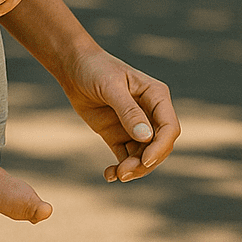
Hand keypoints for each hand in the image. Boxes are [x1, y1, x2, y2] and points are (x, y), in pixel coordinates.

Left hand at [62, 47, 180, 181]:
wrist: (72, 66)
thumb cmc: (94, 68)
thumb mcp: (110, 86)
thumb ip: (127, 110)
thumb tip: (145, 137)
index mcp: (155, 96)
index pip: (169, 127)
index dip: (161, 146)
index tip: (146, 159)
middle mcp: (149, 113)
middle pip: (158, 146)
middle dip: (146, 162)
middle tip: (126, 172)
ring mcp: (134, 126)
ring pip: (143, 155)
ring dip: (134, 168)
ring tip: (117, 174)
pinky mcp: (118, 135)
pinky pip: (125, 157)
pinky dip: (120, 168)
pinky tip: (110, 175)